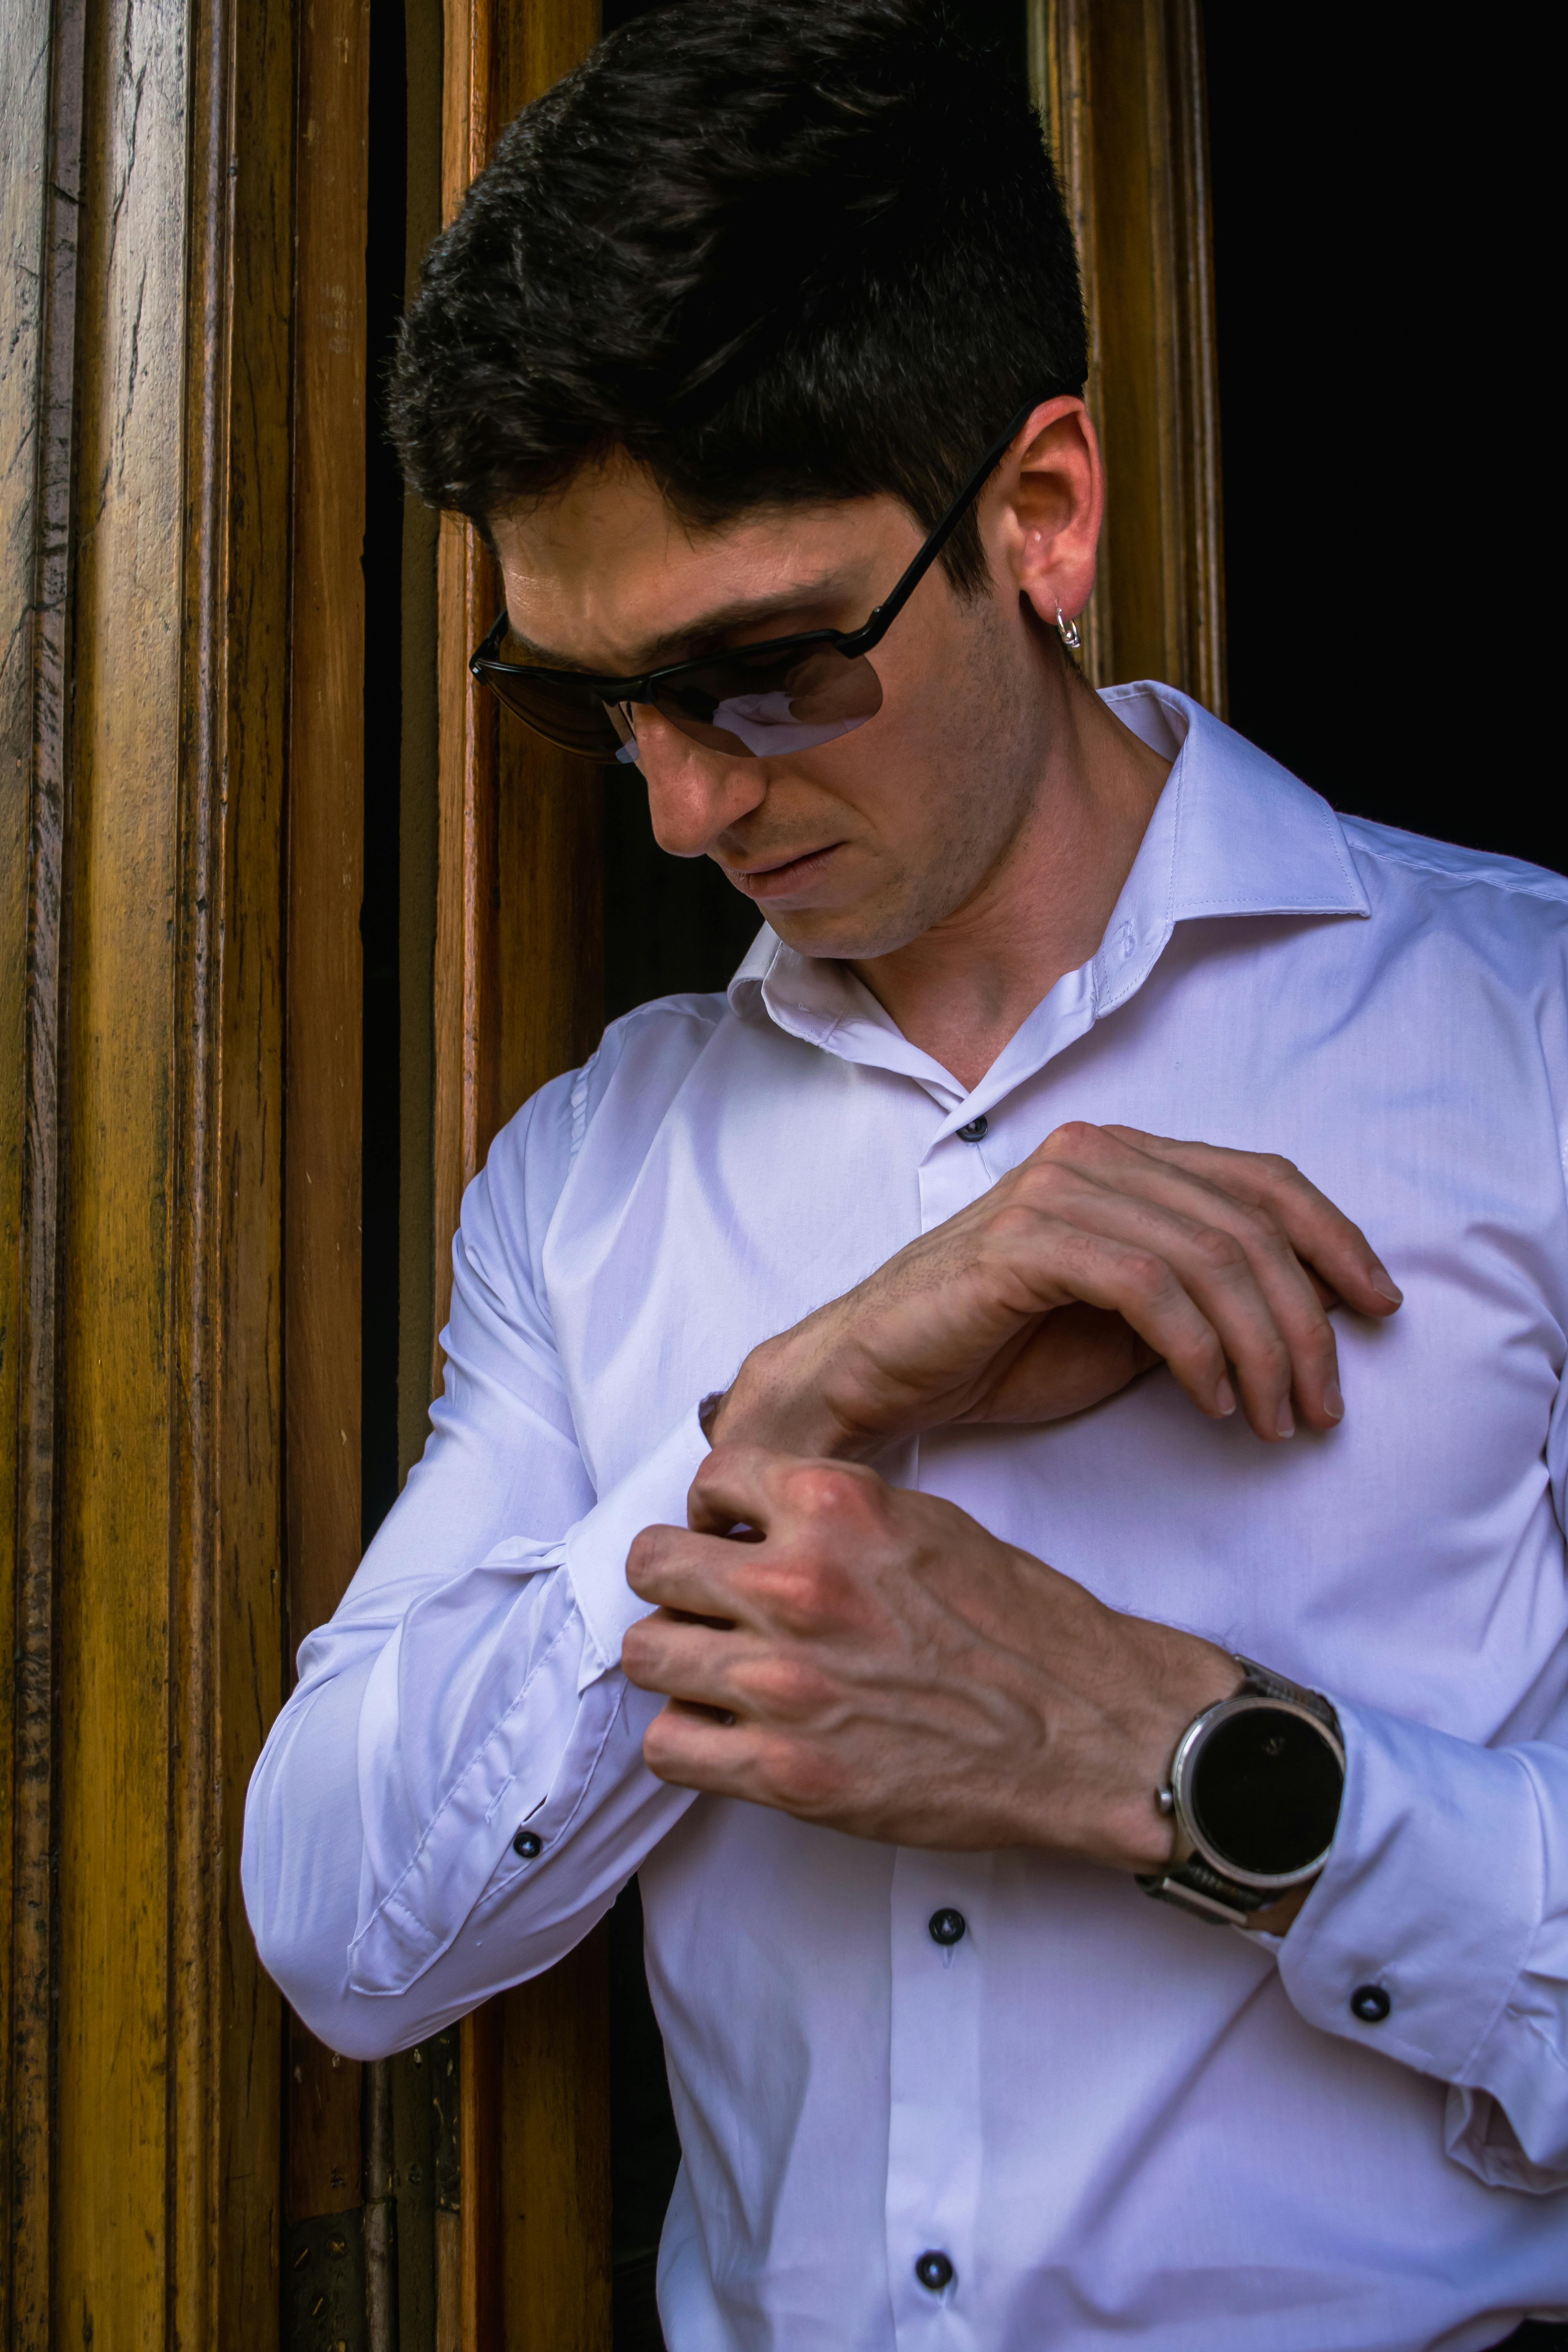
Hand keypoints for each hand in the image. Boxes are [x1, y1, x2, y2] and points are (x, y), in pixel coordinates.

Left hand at [622, 1444, 1240, 1864]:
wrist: (1085, 1728)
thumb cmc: (1018, 1628)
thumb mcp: (922, 1523)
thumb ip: (828, 1516)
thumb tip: (751, 1523)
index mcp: (834, 1508)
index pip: (707, 1479)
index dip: (714, 1513)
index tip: (729, 1538)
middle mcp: (797, 1586)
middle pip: (653, 1566)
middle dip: (679, 1584)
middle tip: (712, 1608)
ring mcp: (784, 1682)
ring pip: (646, 1654)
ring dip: (678, 1662)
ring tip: (720, 1673)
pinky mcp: (786, 1771)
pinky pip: (670, 1745)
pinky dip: (692, 1740)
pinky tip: (731, 1734)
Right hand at [710, 1123, 1401, 1455]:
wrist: (878, 1375)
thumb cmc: (998, 1350)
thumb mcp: (1127, 1320)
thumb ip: (1202, 1295)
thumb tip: (1309, 1310)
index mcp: (1123, 1156)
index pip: (1262, 1178)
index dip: (1334, 1239)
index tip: (1379, 1308)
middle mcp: (1094, 1151)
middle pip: (1248, 1222)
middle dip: (1306, 1322)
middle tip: (1323, 1404)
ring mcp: (1055, 1190)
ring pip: (1209, 1256)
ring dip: (1262, 1349)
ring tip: (1278, 1419)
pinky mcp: (1024, 1242)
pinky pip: (1149, 1286)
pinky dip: (1198, 1350)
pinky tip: (1215, 1402)